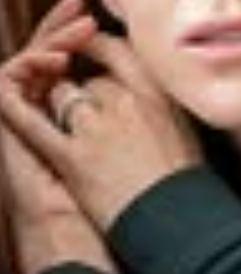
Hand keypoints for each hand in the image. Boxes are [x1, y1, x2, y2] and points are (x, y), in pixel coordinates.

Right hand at [0, 0, 116, 273]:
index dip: (77, 35)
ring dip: (46, 44)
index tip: (95, 16)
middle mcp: (41, 114)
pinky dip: (23, 71)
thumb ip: (131, 110)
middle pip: (43, 54)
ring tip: (71, 37)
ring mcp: (20, 122)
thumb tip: (153, 80)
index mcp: (69, 113)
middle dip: (60, 28)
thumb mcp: (130, 143)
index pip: (65, 59)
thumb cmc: (114, 198)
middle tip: (78, 7)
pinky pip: (7, 94)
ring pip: (24, 64)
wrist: (80, 236)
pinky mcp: (9, 136)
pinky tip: (47, 61)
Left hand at [0, 5, 203, 231]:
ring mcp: (96, 128)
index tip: (96, 51)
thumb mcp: (189, 135)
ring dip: (66, 109)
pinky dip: (19, 108)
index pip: (118, 50)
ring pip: (63, 96)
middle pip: (91, 79)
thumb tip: (152, 96)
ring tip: (84, 140)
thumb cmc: (190, 190)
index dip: (101, 49)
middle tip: (97, 117)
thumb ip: (165, 107)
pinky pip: (33, 122)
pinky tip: (13, 98)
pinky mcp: (72, 157)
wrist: (181, 225)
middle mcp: (126, 102)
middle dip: (88, 93)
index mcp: (158, 94)